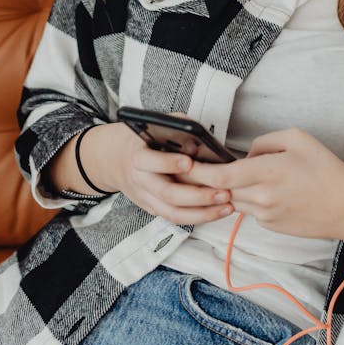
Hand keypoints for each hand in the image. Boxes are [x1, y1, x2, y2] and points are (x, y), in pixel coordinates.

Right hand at [80, 122, 233, 226]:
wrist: (116, 160)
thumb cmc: (144, 139)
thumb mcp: (154, 126)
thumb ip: (175, 127)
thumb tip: (197, 139)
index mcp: (138, 156)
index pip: (150, 161)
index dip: (168, 163)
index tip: (189, 161)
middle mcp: (140, 181)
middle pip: (167, 194)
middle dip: (197, 195)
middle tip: (222, 193)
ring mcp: (147, 198)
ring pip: (173, 213)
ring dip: (203, 213)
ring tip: (227, 206)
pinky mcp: (154, 209)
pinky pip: (176, 218)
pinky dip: (198, 217)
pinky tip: (218, 211)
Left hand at [183, 127, 343, 242]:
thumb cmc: (326, 170)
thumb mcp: (297, 139)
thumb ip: (264, 142)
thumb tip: (244, 155)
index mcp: (268, 172)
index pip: (220, 176)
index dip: (197, 172)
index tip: (184, 164)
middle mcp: (262, 197)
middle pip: (222, 189)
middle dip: (209, 180)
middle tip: (198, 168)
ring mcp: (265, 215)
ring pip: (235, 200)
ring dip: (234, 189)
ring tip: (249, 176)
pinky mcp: (270, 226)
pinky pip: (251, 210)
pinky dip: (252, 199)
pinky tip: (272, 190)